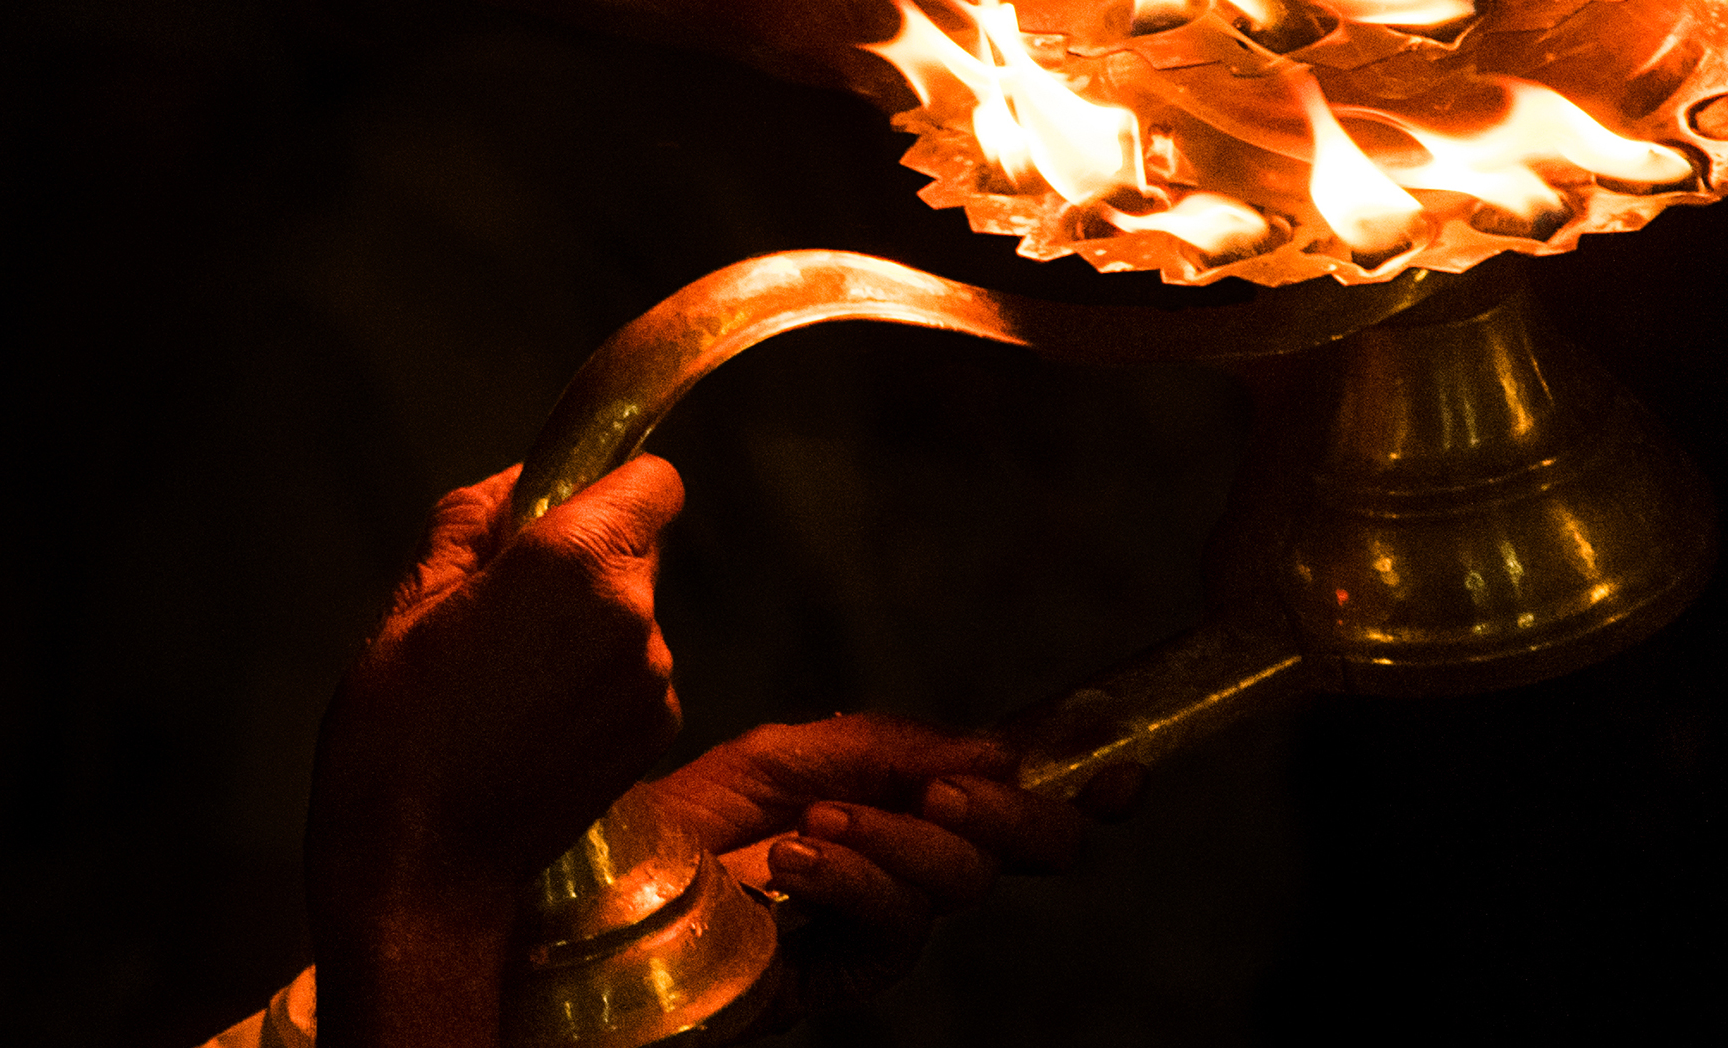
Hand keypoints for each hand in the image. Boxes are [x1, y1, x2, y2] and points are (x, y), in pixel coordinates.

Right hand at [307, 457, 686, 1047]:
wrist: (421, 870)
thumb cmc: (398, 732)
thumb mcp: (408, 605)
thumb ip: (470, 522)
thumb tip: (512, 485)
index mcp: (578, 562)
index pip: (654, 481)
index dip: (611, 488)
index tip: (559, 515)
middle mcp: (637, 614)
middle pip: (636, 551)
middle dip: (583, 565)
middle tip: (503, 612)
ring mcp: (655, 678)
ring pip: (634, 617)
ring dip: (590, 629)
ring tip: (508, 682)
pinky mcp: (658, 731)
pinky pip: (637, 674)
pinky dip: (599, 684)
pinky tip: (534, 723)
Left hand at [641, 714, 1141, 1027]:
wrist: (601, 884)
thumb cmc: (684, 818)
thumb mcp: (788, 754)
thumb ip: (891, 749)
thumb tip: (996, 752)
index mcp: (899, 809)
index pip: (1010, 804)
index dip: (1077, 793)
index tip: (1125, 772)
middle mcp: (900, 870)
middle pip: (1011, 856)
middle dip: (1008, 818)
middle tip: (950, 792)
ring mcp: (872, 929)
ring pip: (958, 891)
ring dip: (899, 844)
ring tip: (821, 822)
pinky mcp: (838, 978)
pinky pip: (891, 934)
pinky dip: (856, 882)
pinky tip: (802, 859)